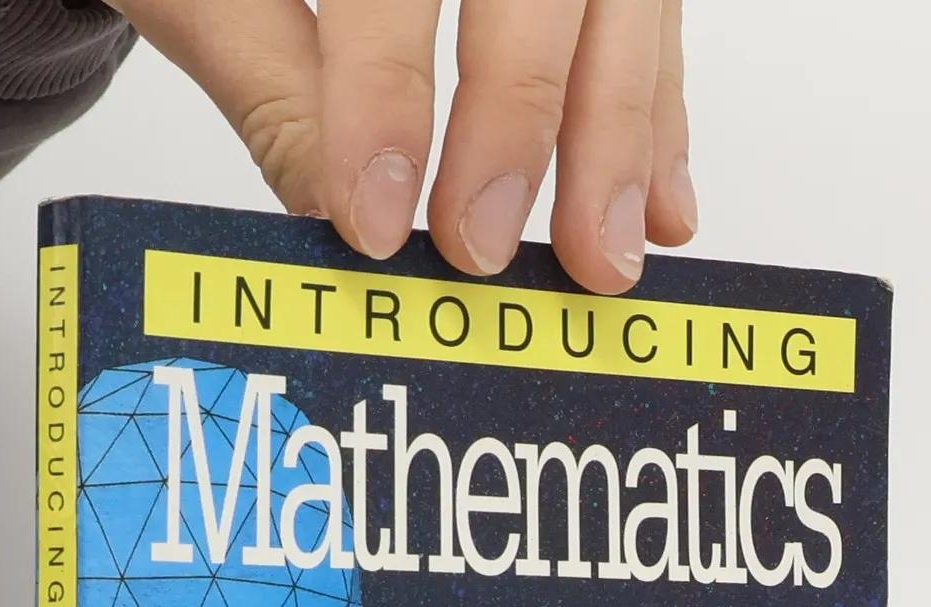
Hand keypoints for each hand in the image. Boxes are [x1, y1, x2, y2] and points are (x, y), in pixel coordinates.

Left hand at [114, 0, 693, 293]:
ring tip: (601, 258)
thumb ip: (271, 81)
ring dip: (621, 139)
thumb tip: (333, 213)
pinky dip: (659, 117)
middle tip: (481, 247)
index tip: (373, 217)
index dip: (385, 97)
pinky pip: (654, 17)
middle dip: (521, 121)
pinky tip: (657, 209)